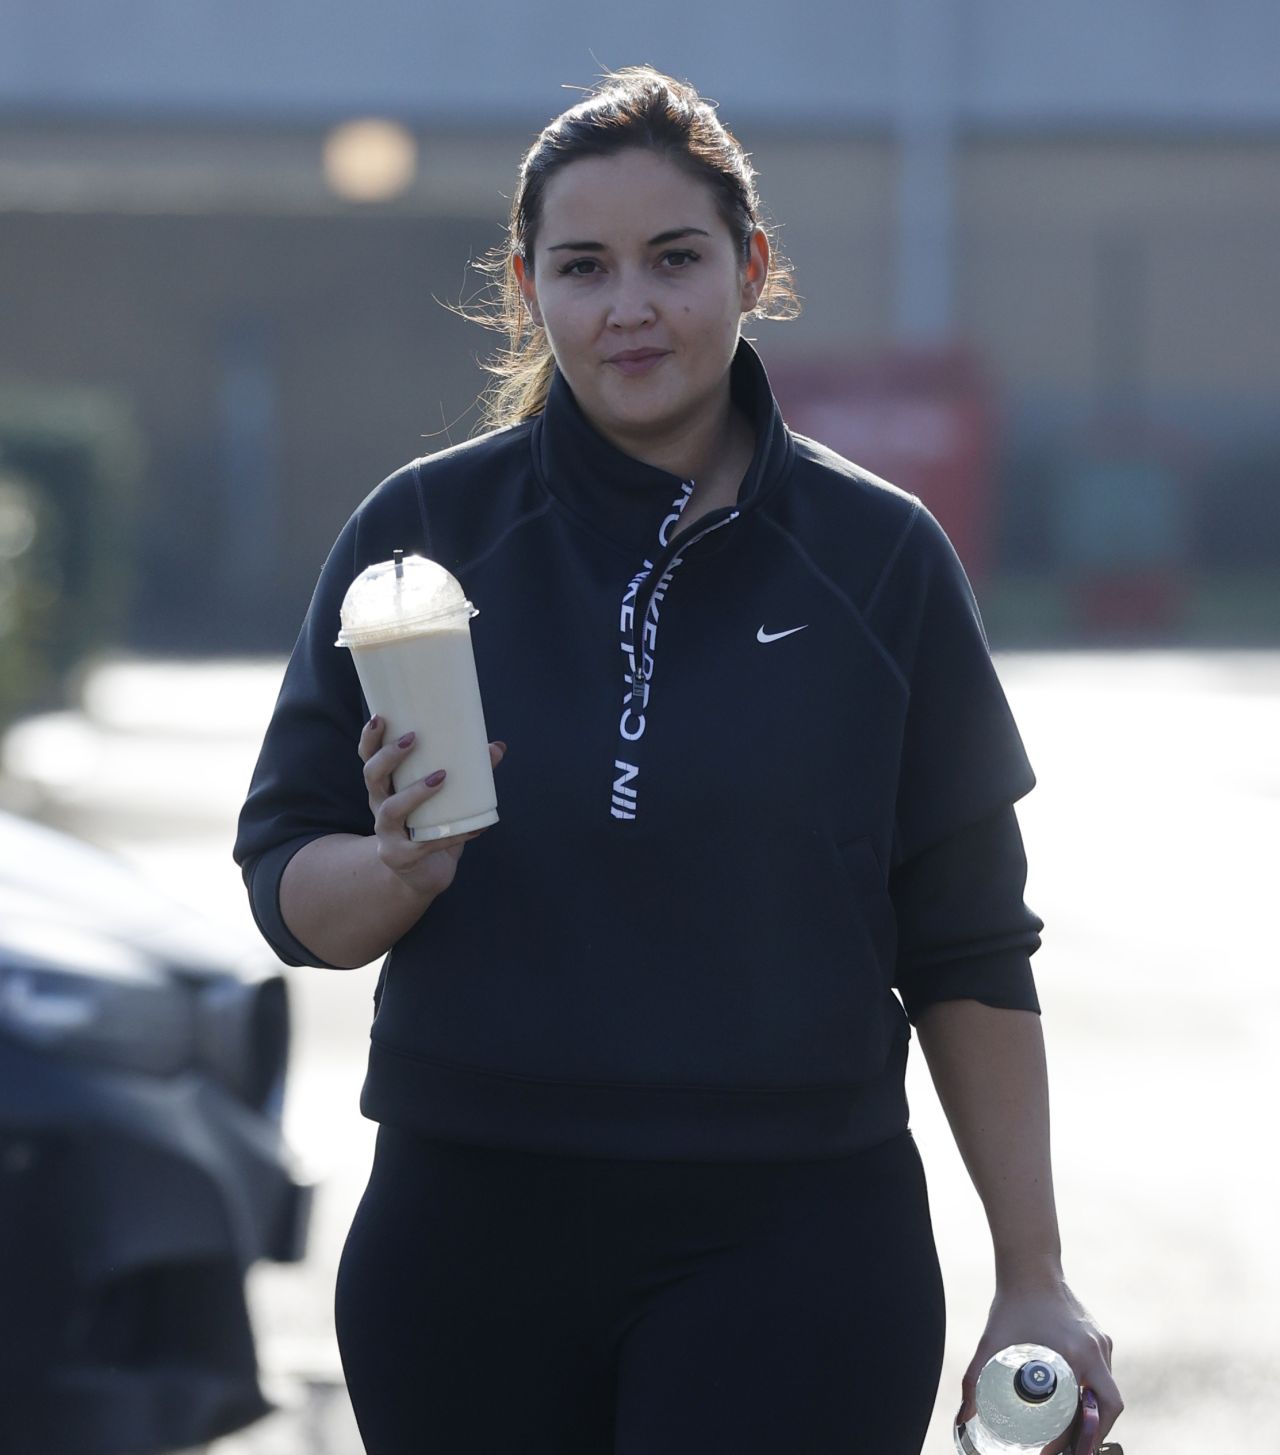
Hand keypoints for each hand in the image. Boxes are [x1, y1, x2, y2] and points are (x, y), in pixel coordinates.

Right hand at [359, 715, 505, 901]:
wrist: (424, 875)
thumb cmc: (433, 825)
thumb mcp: (446, 797)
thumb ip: (470, 773)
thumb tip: (496, 747)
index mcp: (386, 787)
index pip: (369, 759)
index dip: (370, 739)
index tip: (380, 717)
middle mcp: (380, 806)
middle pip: (372, 777)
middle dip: (389, 756)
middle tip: (413, 738)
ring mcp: (387, 834)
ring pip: (391, 810)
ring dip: (414, 792)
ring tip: (441, 777)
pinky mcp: (401, 857)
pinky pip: (425, 844)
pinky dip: (452, 835)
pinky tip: (474, 828)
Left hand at [956, 1279, 1121, 1454]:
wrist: (1030, 1267)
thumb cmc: (1012, 1305)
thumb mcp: (991, 1342)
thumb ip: (974, 1379)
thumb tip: (963, 1416)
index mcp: (1078, 1356)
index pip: (1090, 1412)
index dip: (1075, 1439)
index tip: (1051, 1451)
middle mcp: (1097, 1351)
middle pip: (1108, 1407)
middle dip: (1092, 1434)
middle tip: (1070, 1451)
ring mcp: (1102, 1343)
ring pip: (1108, 1391)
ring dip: (1094, 1414)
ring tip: (1073, 1434)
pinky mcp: (1100, 1337)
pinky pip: (1104, 1373)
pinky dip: (1093, 1393)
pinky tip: (1077, 1403)